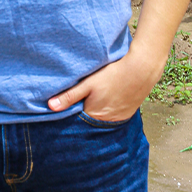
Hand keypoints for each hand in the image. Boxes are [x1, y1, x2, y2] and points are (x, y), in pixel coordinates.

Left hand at [47, 47, 164, 120]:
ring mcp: (119, 118)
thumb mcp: (88, 83)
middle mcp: (107, 122)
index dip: (72, 115)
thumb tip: (50, 107)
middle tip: (81, 101)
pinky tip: (108, 99)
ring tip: (96, 99)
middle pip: (90, 121)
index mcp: (94, 116)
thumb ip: (69, 96)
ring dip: (97, 111)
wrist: (141, 69)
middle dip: (84, 114)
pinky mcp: (128, 114)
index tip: (66, 108)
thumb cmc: (113, 75)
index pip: (78, 122)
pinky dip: (109, 110)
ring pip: (103, 118)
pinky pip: (114, 116)